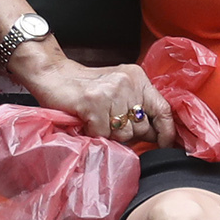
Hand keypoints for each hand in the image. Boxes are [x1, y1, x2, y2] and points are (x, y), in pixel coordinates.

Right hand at [22, 55, 169, 148]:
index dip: (166, 132)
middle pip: (142, 128)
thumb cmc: (85, 87)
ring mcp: (111, 92)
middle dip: (128, 135)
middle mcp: (128, 83)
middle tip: (110, 126)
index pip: (163, 109)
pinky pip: (102, 134)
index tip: (164, 145)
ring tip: (97, 121)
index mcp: (138, 79)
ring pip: (122, 134)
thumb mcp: (118, 89)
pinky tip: (86, 120)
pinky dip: (93, 133)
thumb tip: (155, 136)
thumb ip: (136, 106)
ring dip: (109, 135)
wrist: (53, 74)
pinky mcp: (94, 102)